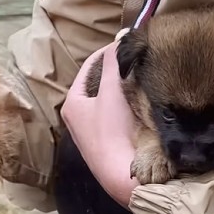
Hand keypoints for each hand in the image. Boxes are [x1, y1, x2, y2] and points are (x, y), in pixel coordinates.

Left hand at [60, 42, 140, 207]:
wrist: (123, 176)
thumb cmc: (112, 133)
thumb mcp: (112, 92)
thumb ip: (115, 62)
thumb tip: (119, 38)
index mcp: (72, 104)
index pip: (89, 67)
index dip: (108, 52)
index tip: (125, 45)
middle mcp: (77, 118)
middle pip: (99, 83)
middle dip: (116, 71)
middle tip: (135, 60)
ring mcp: (92, 132)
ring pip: (108, 100)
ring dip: (122, 88)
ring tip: (140, 78)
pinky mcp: (108, 143)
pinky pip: (117, 115)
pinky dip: (127, 105)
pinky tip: (141, 103)